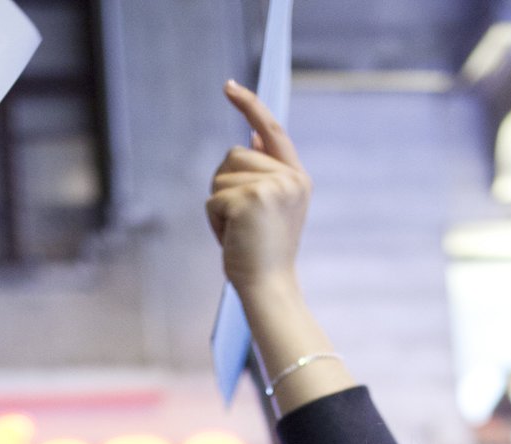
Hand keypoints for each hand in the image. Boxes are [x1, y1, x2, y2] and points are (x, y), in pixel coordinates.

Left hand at [206, 80, 310, 300]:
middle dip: (227, 187)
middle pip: (235, 155)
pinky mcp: (249, 200)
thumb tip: (252, 134)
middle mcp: (289, 179)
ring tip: (239, 233)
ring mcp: (271, 188)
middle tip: (243, 224)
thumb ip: (264, 172)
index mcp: (297, 179)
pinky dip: (214, 222)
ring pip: (221, 176)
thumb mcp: (270, 209)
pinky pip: (213, 200)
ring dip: (220, 206)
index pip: (273, 131)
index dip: (250, 105)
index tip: (230, 87)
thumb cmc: (265, 255)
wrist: (270, 289)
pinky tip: (232, 240)